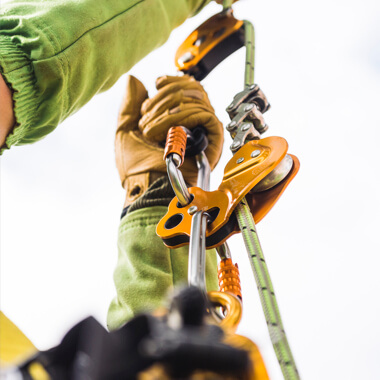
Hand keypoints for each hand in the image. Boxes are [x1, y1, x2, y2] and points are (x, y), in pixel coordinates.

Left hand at [115, 75, 223, 205]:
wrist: (147, 189)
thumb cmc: (137, 169)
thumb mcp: (126, 130)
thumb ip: (129, 105)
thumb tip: (134, 80)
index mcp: (177, 120)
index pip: (186, 86)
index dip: (172, 80)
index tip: (157, 83)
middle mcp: (193, 124)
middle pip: (192, 88)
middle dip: (164, 98)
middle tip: (146, 119)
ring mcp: (203, 132)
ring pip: (197, 98)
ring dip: (168, 111)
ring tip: (151, 131)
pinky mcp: (214, 141)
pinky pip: (205, 114)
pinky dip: (182, 118)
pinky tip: (167, 133)